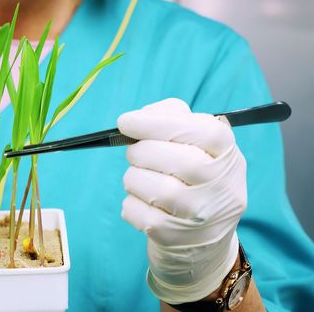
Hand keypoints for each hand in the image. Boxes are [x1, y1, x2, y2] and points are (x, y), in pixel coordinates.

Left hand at [117, 98, 246, 303]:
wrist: (202, 239)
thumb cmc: (193, 178)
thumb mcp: (199, 145)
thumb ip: (174, 119)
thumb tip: (141, 117)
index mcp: (229, 156)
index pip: (204, 131)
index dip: (160, 122)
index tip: (127, 121)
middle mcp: (223, 187)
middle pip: (179, 160)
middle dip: (142, 151)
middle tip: (133, 151)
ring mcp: (201, 217)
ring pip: (154, 188)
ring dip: (133, 177)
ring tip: (140, 178)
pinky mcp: (175, 238)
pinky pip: (137, 212)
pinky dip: (130, 202)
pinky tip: (142, 202)